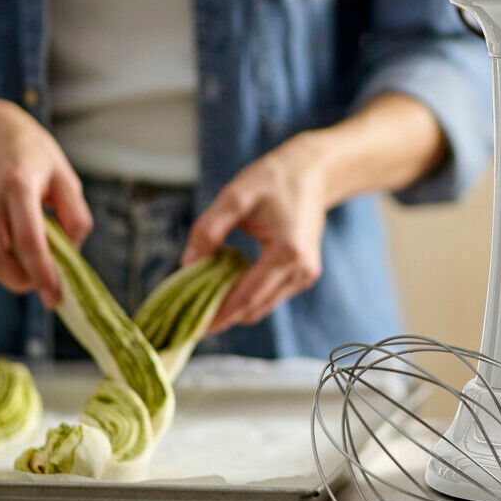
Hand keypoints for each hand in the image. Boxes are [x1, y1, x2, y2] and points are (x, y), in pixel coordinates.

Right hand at [0, 97, 92, 309]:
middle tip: (43, 282)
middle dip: (20, 282)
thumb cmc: (32, 154)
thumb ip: (76, 215)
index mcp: (19, 183)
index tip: (55, 298)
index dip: (42, 274)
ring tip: (30, 257)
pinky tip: (11, 237)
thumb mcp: (65, 175)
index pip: (29, 240)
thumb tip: (71, 254)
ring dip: (10, 272)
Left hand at [184, 133, 331, 333]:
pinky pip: (270, 295)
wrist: (312, 172)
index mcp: (287, 253)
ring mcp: (306, 275)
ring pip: (262, 306)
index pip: (246, 297)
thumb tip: (187, 266)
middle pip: (254, 308)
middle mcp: (301, 271)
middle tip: (188, 317)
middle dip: (222, 315)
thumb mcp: (234, 197)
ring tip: (203, 299)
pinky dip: (247, 295)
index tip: (192, 329)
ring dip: (234, 306)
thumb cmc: (273, 179)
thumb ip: (208, 230)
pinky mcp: (304, 274)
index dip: (218, 315)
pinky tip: (227, 283)